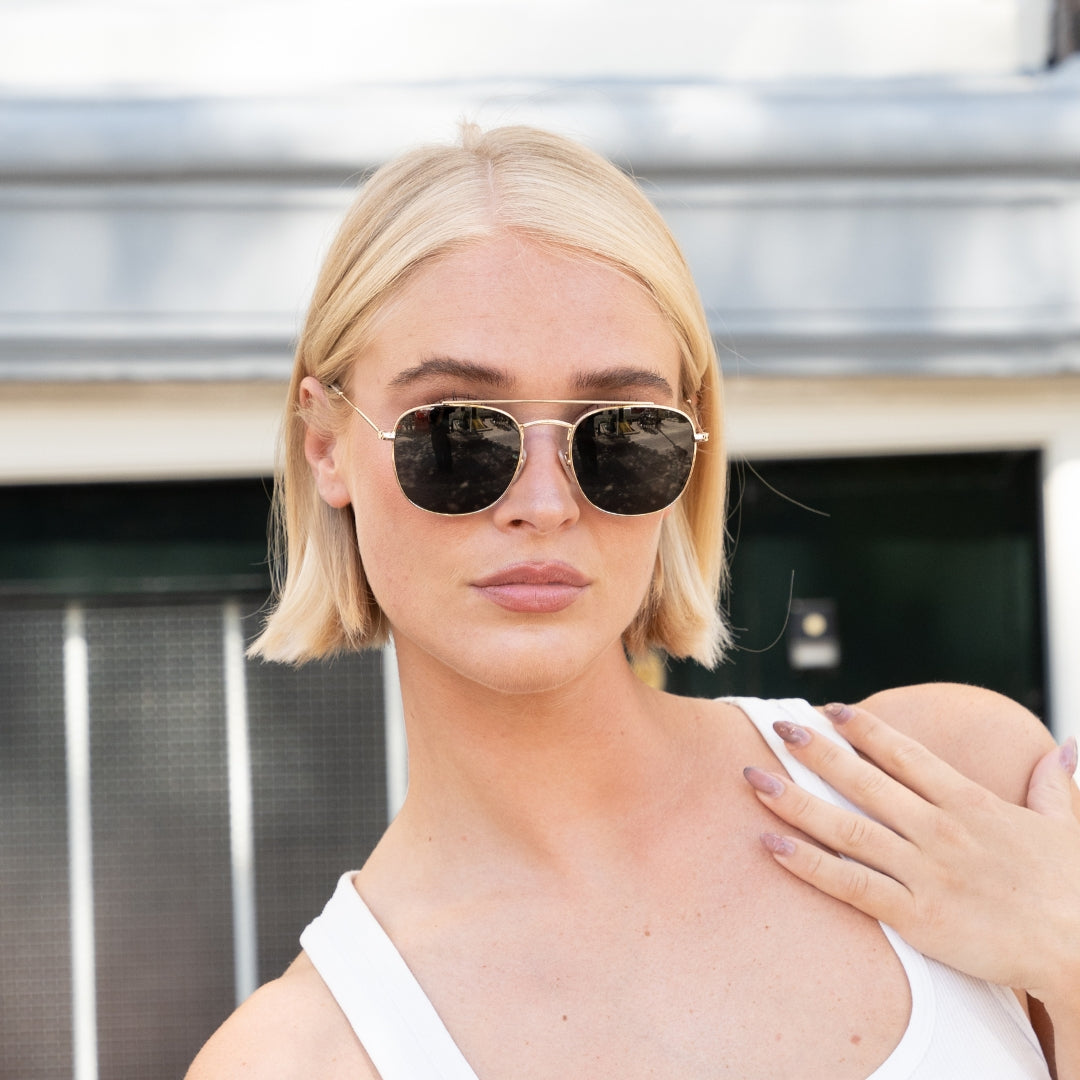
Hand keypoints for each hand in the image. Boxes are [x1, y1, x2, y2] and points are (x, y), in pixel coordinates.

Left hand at [743, 702, 1079, 1009]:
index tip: (830, 709)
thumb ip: (1056, 784)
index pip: (905, 754)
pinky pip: (850, 885)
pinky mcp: (916, 915)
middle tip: (777, 726)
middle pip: (863, 780)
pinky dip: (807, 863)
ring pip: (846, 827)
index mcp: (970, 803)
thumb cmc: (1074, 890)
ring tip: (754, 778)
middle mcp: (939, 830)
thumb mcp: (1068, 826)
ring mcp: (924, 872)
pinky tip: (771, 844)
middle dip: (815, 751)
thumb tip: (1066, 746)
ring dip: (796, 800)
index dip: (863, 729)